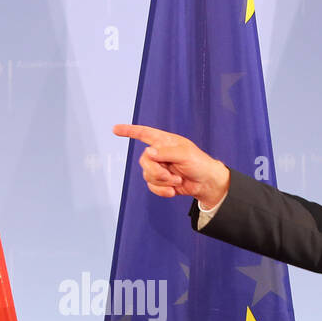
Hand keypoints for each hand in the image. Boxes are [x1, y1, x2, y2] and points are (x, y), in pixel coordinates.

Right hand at [113, 123, 230, 206]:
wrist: (206, 184)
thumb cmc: (199, 163)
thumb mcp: (185, 154)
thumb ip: (166, 152)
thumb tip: (149, 153)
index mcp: (164, 141)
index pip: (144, 133)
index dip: (129, 131)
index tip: (115, 129)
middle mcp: (159, 153)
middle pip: (144, 161)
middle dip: (156, 171)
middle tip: (171, 175)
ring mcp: (159, 168)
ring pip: (147, 175)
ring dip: (163, 181)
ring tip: (177, 181)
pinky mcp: (160, 182)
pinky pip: (152, 186)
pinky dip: (162, 190)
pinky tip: (173, 191)